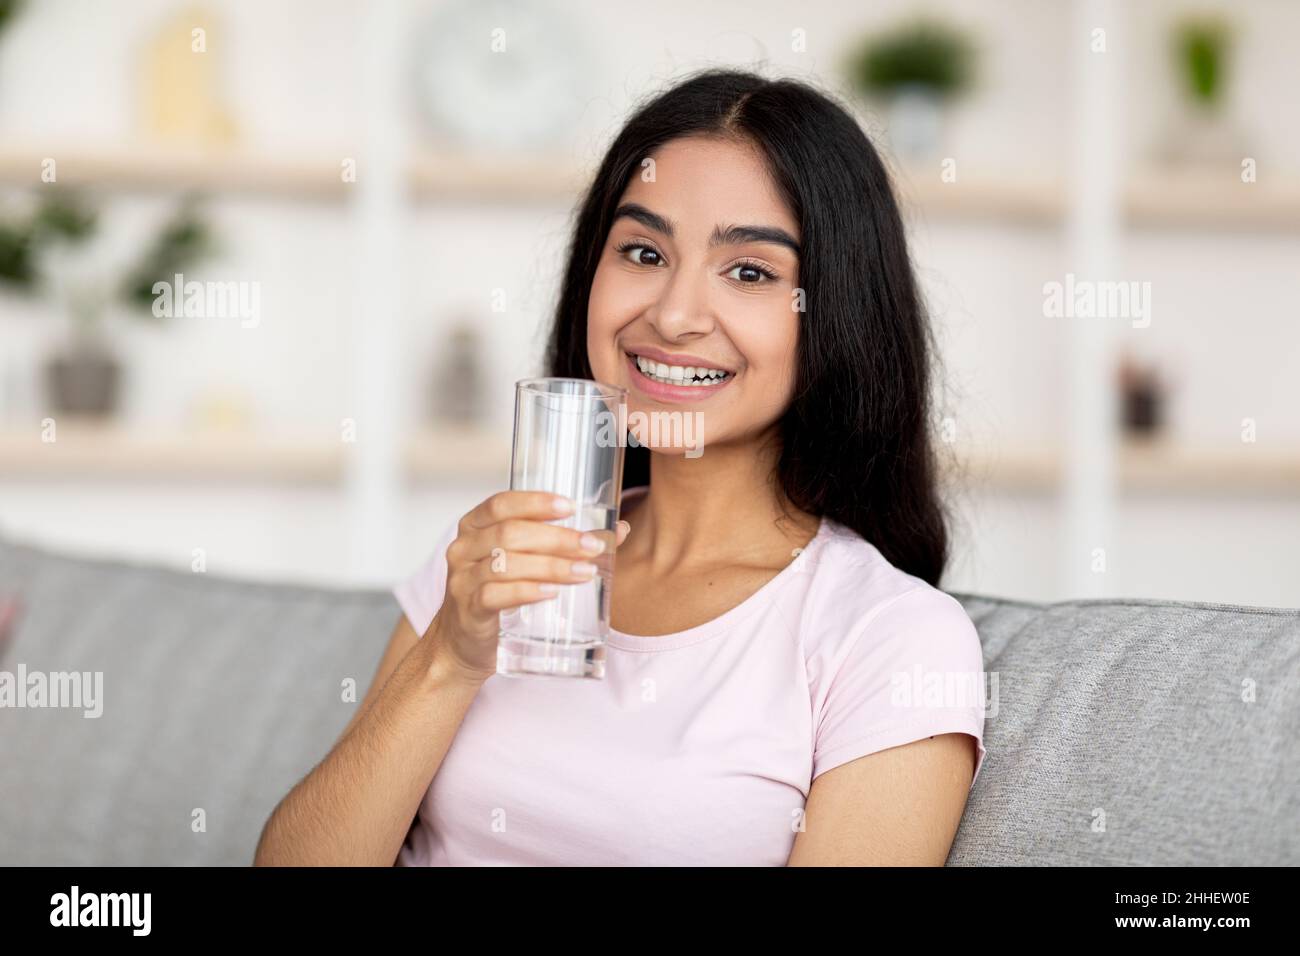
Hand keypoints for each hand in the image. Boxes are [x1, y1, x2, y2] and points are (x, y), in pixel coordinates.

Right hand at [426, 490, 630, 684]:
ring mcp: (462, 580)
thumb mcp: (523, 563)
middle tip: (592, 546)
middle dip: (557, 538)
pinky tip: (551, 592)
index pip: (501, 503)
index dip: (536, 502)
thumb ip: (564, 544)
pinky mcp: (468, 610)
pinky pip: (494, 595)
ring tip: (584, 572)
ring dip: (551, 566)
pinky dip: (527, 591)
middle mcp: (464, 548)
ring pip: (506, 564)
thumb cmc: (499, 594)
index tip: (570, 507)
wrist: (462, 644)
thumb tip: (618, 530)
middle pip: (510, 533)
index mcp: (475, 527)